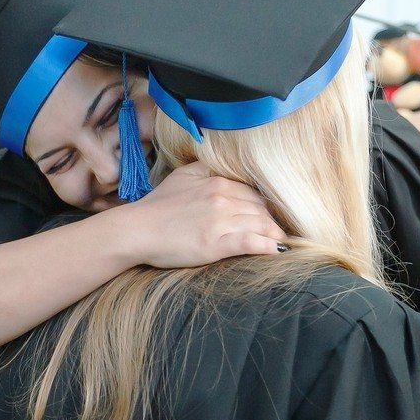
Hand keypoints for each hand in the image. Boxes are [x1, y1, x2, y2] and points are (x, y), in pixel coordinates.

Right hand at [124, 162, 288, 268]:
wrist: (137, 229)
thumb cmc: (158, 206)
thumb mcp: (183, 176)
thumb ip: (207, 169)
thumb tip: (224, 168)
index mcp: (216, 182)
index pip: (252, 193)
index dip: (264, 207)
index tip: (269, 217)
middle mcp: (222, 198)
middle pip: (260, 209)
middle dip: (272, 221)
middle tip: (279, 233)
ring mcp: (219, 221)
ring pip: (259, 225)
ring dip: (275, 235)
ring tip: (282, 243)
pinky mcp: (214, 244)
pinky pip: (249, 243)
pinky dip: (266, 246)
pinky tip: (277, 251)